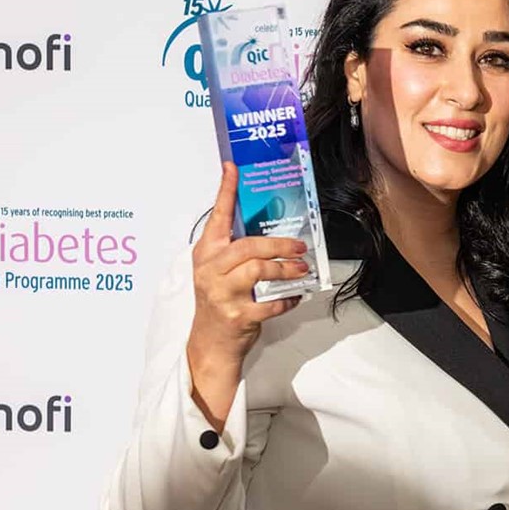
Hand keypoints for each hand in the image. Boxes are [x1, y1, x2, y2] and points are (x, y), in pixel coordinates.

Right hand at [185, 163, 308, 429]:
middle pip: (248, 246)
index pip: (217, 216)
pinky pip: (270, 302)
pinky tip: (294, 296)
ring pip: (259, 270)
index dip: (226, 190)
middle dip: (279, 244)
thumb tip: (272, 229)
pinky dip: (287, 299)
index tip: (232, 167)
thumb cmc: (220, 300)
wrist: (210, 343)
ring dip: (286, 269)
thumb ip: (237, 250)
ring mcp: (221, 293)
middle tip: (300, 246)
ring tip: (302, 268)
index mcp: (206, 252)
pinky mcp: (236, 315)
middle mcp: (210, 269)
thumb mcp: (220, 270)